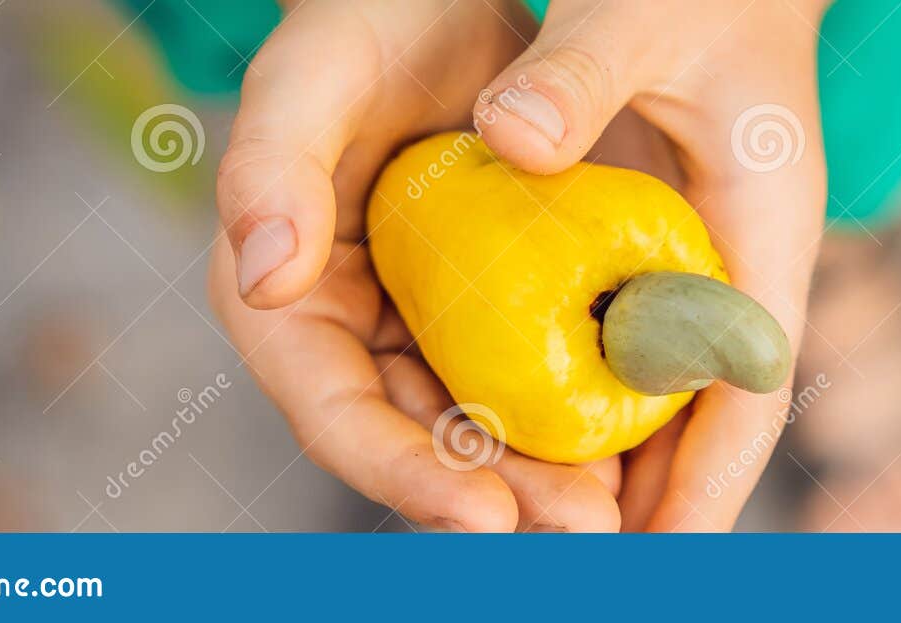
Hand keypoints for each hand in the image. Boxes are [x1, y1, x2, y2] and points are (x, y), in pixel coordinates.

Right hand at [209, 0, 625, 531]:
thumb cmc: (368, 20)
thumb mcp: (313, 73)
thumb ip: (271, 164)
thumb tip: (264, 279)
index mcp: (284, 295)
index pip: (332, 409)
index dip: (400, 471)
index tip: (483, 511)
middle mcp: (351, 327)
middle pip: (418, 440)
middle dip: (496, 494)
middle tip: (583, 529)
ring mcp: (421, 324)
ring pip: (479, 426)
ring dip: (544, 476)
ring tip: (617, 513)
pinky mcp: (487, 308)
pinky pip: (528, 377)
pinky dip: (574, 413)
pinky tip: (636, 446)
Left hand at [471, 0, 828, 529]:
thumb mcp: (639, 9)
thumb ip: (578, 73)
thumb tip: (504, 143)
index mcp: (762, 223)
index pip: (749, 380)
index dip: (709, 477)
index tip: (662, 555)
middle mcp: (744, 256)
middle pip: (710, 406)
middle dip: (660, 493)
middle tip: (587, 561)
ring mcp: (711, 252)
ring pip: (673, 381)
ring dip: (628, 455)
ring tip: (560, 525)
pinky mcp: (671, 238)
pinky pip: (638, 335)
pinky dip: (599, 388)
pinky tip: (542, 422)